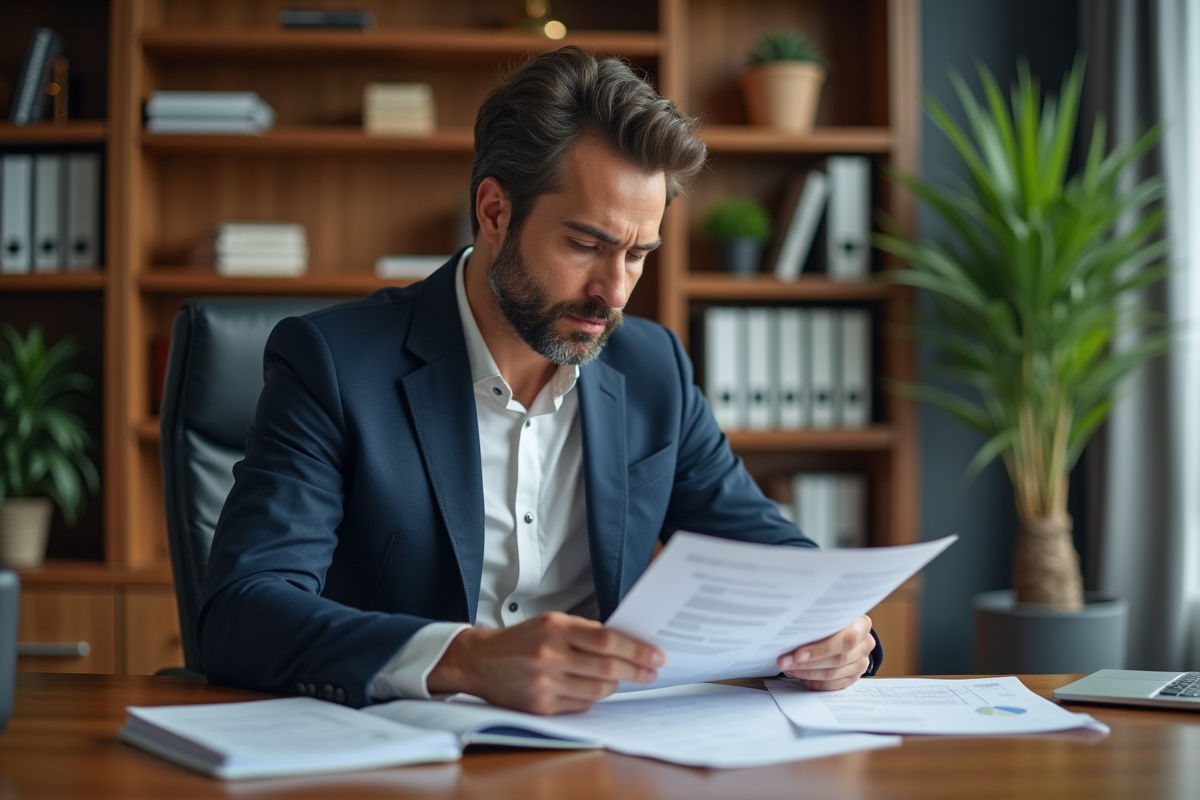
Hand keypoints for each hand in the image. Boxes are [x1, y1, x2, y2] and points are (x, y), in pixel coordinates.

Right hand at [426, 612, 664, 714]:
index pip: (607, 640)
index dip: (637, 650)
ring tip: (623, 678)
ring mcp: (545, 684)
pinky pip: (581, 706)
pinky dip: (593, 698)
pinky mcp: (541, 706)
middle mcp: (550, 656)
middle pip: (607, 667)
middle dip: (636, 670)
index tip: (656, 655)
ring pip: (598, 691)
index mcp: (555, 629)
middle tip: (652, 671)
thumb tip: (624, 643)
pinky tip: (595, 689)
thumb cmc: (520, 640)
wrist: (480, 661)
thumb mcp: (552, 622)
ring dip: (616, 685)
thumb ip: (585, 631)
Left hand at [777, 615, 873, 690]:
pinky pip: (833, 684)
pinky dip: (814, 681)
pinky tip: (799, 675)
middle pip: (838, 659)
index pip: (846, 640)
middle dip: (807, 662)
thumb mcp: (824, 614)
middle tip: (784, 662)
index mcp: (862, 624)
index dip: (821, 649)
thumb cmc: (828, 619)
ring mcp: (861, 662)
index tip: (797, 653)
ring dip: (807, 672)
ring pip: (833, 673)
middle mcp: (865, 644)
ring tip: (788, 667)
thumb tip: (789, 630)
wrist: (840, 628)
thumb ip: (815, 620)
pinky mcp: (853, 676)